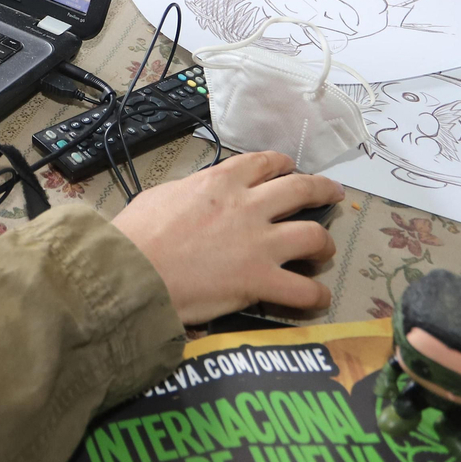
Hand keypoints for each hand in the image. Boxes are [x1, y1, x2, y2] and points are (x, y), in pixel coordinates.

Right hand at [111, 151, 341, 325]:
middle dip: (321, 190)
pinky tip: (317, 299)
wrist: (129, 272)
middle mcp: (247, 206)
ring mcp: (258, 243)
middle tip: (331, 195)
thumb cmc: (135, 235)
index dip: (282, 165)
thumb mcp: (161, 196)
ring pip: (314, 235)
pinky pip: (304, 290)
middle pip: (301, 189)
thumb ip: (190, 192)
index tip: (288, 169)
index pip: (264, 163)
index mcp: (220, 182)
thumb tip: (197, 199)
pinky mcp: (260, 280)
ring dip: (324, 243)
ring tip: (324, 251)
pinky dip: (315, 296)